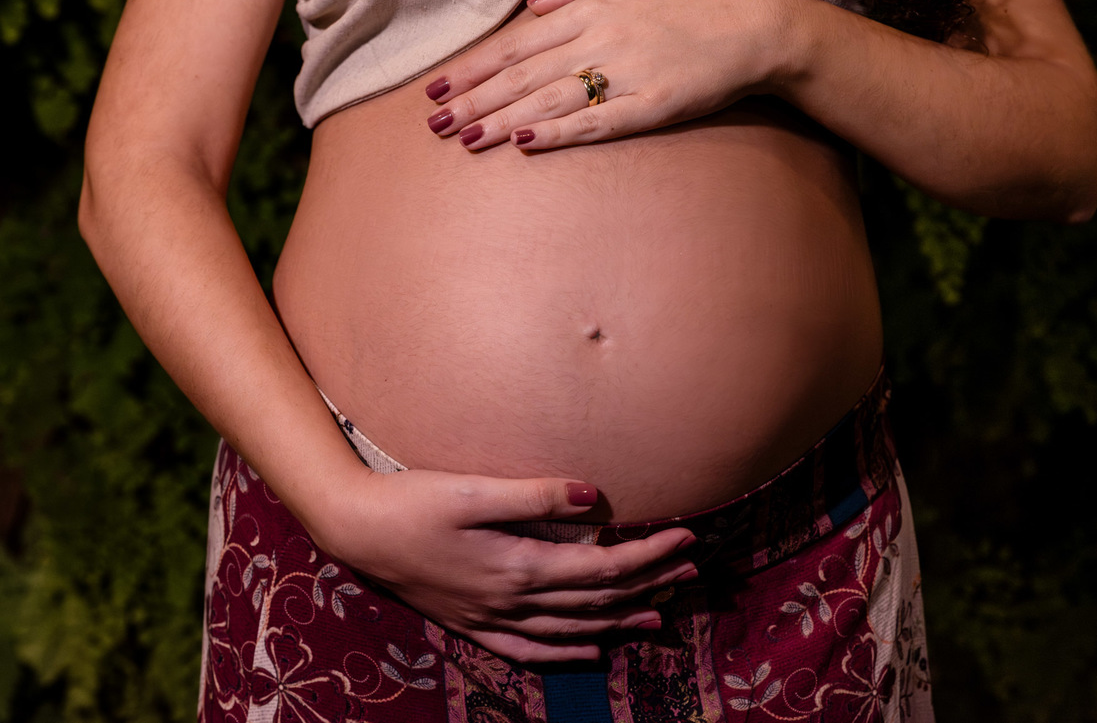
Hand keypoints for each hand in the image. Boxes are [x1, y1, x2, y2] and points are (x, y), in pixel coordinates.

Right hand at [311, 467, 696, 662]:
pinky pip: (532, 651)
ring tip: (659, 615)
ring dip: (619, 621)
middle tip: (690, 573)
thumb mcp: (475, 491)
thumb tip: (593, 496)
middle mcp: (513, 603)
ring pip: (572, 630)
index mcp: (520, 568)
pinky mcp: (474, 624)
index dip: (649, 556)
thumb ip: (536, 496)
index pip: (603, 567)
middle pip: (596, 601)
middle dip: (648, 586)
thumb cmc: (413, 503)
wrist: (357, 532)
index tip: (688, 538)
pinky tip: (590, 652)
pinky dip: (567, 654)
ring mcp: (493, 620)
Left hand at [424, 0, 788, 149]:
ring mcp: (626, 74)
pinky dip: (557, 133)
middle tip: (434, 124)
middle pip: (522, 76)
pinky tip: (523, 145)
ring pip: (549, 100)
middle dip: (473, 100)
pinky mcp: (652, 106)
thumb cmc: (697, 0)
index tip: (438, 87)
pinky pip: (596, 123)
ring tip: (464, 140)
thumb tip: (536, 8)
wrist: (757, 27)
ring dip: (501, 121)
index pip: (517, 44)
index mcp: (592, 10)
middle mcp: (601, 40)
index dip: (474, 68)